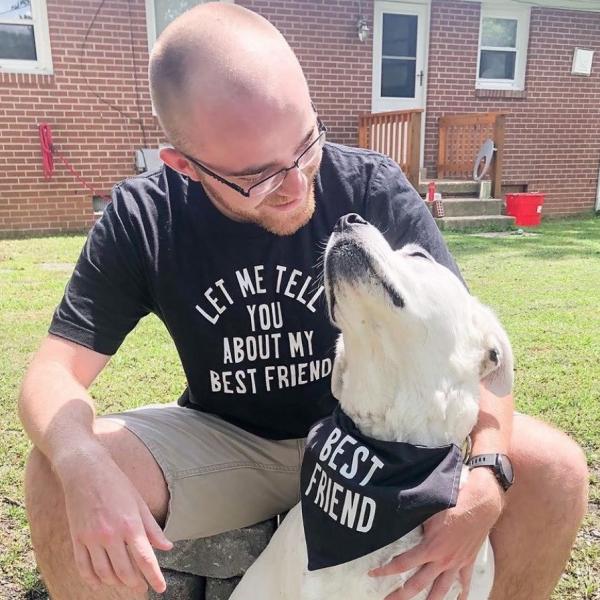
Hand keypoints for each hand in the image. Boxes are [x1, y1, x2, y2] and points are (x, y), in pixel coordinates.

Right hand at [57, 447, 172, 593]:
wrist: (85, 471)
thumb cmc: (117, 483)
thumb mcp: (139, 502)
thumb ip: (152, 527)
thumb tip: (166, 547)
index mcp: (130, 524)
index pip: (145, 558)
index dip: (154, 577)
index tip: (161, 589)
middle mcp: (111, 534)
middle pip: (125, 571)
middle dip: (136, 583)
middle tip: (142, 587)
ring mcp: (92, 538)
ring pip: (104, 573)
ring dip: (116, 583)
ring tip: (125, 583)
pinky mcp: (77, 539)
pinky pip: (84, 568)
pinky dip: (93, 580)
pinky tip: (101, 582)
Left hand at [369, 468, 502, 599]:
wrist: (480, 504)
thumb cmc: (453, 502)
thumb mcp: (428, 510)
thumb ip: (412, 519)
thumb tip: (393, 518)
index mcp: (430, 548)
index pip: (402, 564)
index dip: (385, 570)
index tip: (372, 573)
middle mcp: (442, 561)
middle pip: (417, 584)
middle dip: (400, 595)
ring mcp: (456, 564)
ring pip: (441, 590)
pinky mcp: (468, 561)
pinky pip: (464, 583)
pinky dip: (461, 594)